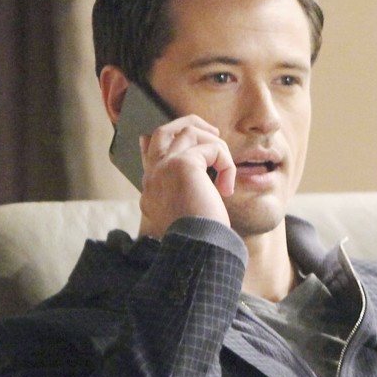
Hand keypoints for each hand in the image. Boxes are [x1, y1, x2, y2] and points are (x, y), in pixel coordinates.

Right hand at [137, 115, 235, 238]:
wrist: (197, 252)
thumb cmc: (199, 241)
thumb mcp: (188, 216)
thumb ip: (185, 193)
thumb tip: (198, 173)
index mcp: (151, 191)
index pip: (149, 154)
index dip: (164, 141)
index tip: (186, 140)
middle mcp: (152, 177)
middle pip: (162, 131)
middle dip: (189, 124)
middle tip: (213, 133)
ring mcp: (163, 168)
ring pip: (188, 131)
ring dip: (215, 145)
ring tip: (225, 170)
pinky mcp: (182, 165)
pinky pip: (212, 148)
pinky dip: (226, 164)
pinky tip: (226, 188)